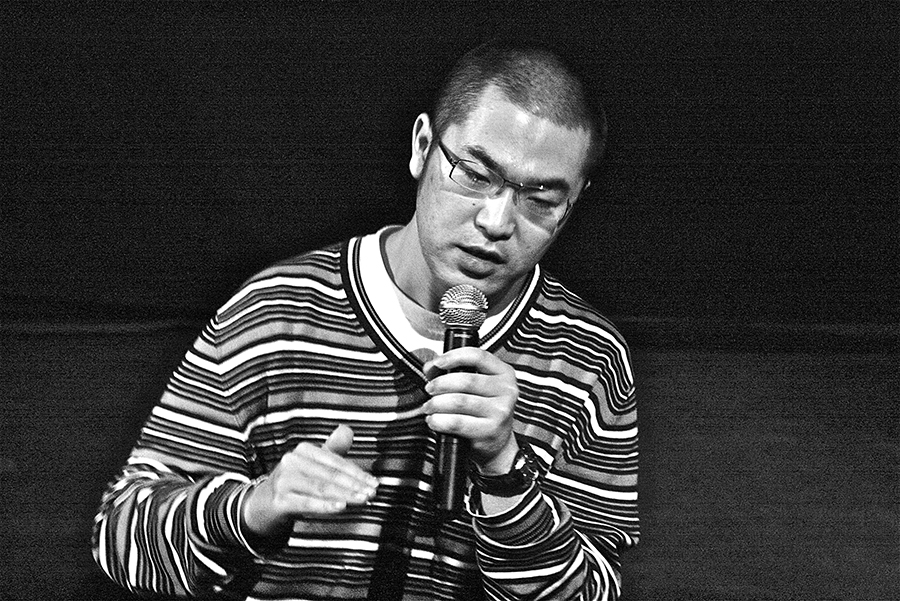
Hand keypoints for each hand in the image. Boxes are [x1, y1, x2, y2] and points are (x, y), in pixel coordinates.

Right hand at [241, 425, 378, 537]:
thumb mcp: (314, 467)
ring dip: (345, 495)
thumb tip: (347, 430)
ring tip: (363, 500)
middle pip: (330, 474)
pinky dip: (325, 505)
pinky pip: (305, 502)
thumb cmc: (295, 485)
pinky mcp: (278, 501)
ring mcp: (283, 481)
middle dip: (354, 485)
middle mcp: (292, 461)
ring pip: (320, 488)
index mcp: (303, 451)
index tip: (375, 484)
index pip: (336, 461)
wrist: (262, 507)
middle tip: (373, 493)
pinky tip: (341, 507)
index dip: (357, 473)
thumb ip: (332, 450)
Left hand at [423, 347, 519, 474]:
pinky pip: (457, 422)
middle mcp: (506, 390)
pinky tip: (435, 420)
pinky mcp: (490, 430)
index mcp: (504, 373)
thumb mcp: (476, 386)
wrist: (497, 441)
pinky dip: (439, 421)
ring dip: (436, 403)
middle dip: (440, 384)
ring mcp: (500, 411)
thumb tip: (430, 367)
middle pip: (465, 380)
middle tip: (429, 389)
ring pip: (459, 401)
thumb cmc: (484, 410)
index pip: (478, 356)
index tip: (438, 363)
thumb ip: (454, 371)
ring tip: (429, 406)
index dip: (454, 357)